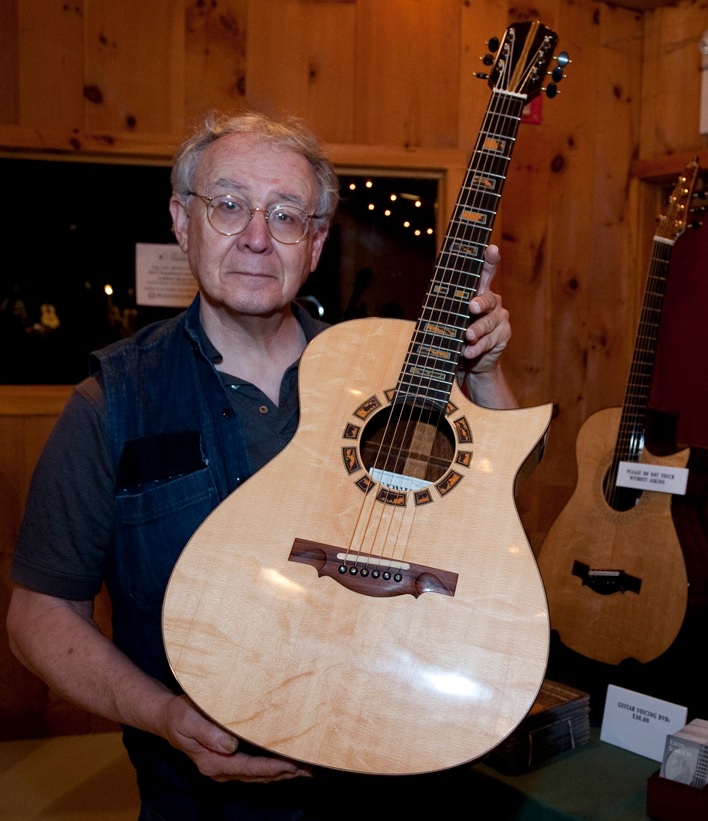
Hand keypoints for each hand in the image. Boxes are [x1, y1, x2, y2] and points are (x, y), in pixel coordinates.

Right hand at [161, 695, 312, 782]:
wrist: (167, 718)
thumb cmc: (178, 715)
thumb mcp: (189, 720)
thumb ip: (208, 733)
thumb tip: (230, 745)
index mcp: (213, 762)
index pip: (249, 768)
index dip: (272, 767)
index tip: (292, 765)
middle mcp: (220, 769)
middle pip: (258, 775)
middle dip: (284, 773)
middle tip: (310, 770)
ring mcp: (224, 767)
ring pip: (258, 774)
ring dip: (281, 773)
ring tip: (305, 769)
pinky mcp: (228, 760)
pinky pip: (254, 768)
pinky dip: (271, 768)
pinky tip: (285, 764)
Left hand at [461, 244, 510, 373]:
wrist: (471, 360)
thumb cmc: (458, 332)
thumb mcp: (451, 317)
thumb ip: (450, 305)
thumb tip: (437, 296)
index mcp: (480, 292)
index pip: (486, 272)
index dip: (490, 260)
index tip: (491, 249)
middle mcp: (492, 302)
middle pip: (487, 300)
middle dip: (480, 303)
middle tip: (472, 306)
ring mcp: (499, 319)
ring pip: (488, 323)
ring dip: (477, 330)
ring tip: (468, 336)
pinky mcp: (503, 336)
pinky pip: (489, 341)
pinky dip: (477, 348)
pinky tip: (469, 352)